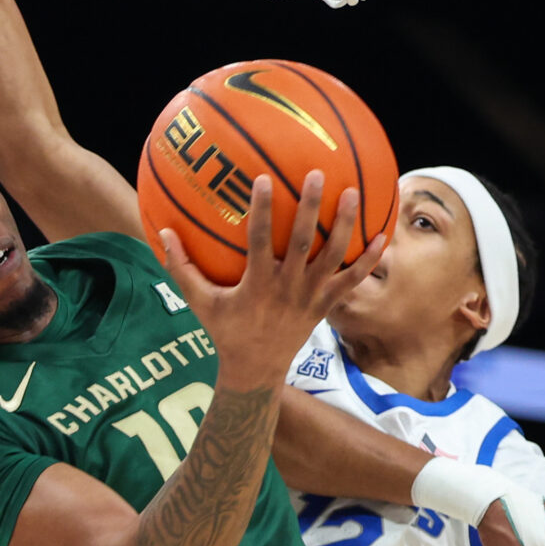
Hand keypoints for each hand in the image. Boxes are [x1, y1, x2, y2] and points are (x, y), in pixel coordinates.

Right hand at [158, 173, 388, 388]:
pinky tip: (383, 237)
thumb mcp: (199, 302)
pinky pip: (351, 282)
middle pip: (305, 243)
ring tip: (354, 193)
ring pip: (334, 257)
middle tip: (319, 175)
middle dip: (312, 208)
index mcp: (258, 284)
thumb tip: (161, 233)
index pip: (260, 240)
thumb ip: (181, 268)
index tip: (263, 180)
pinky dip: (368, 261)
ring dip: (346, 226)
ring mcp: (310, 297)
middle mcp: (288, 288)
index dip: (262, 211)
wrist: (256, 369)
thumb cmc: (225, 330)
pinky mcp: (326, 306)